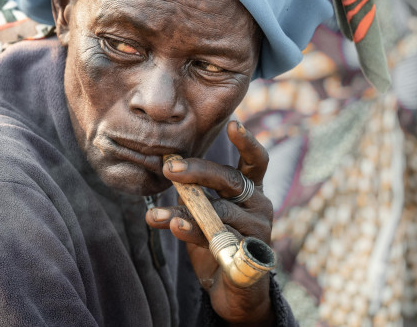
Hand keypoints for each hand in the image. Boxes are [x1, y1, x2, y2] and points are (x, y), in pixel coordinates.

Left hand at [145, 120, 274, 325]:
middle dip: (198, 172)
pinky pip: (216, 237)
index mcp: (251, 190)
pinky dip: (190, 231)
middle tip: (169, 168)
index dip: (246, 142)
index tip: (233, 124)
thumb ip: (191, 195)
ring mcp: (259, 230)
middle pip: (230, 180)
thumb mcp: (203, 214)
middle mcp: (260, 205)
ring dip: (183, 209)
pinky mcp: (250, 253)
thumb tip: (165, 169)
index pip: (255, 161)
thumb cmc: (216, 243)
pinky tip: (172, 225)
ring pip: (218, 211)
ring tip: (156, 212)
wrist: (232, 292)